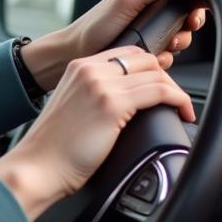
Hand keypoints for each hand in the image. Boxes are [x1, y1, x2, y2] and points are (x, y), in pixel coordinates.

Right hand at [0, 46, 194, 220]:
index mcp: (78, 67)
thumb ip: (95, 94)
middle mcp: (88, 69)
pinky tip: (182, 114)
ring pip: (156, 74)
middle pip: (145, 59)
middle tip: (173, 101)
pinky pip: (160, 92)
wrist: (38, 167)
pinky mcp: (111, 104)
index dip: (149, 70)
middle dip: (165, 78)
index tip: (158, 89)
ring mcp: (99, 84)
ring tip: (181, 110)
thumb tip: (129, 101)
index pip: (127, 53)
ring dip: (176, 91)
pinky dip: (179, 100)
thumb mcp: (74, 107)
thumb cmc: (54, 148)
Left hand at [20, 0, 210, 92]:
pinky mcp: (142, 55)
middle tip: (171, 39)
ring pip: (177, 42)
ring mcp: (145, 35)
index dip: (194, 7)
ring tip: (156, 50)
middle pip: (184, 22)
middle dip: (183, 32)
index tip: (192, 19)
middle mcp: (148, 14)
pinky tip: (149, 62)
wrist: (72, 56)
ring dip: (172, 49)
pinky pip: (164, 59)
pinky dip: (161, 62)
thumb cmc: (94, 25)